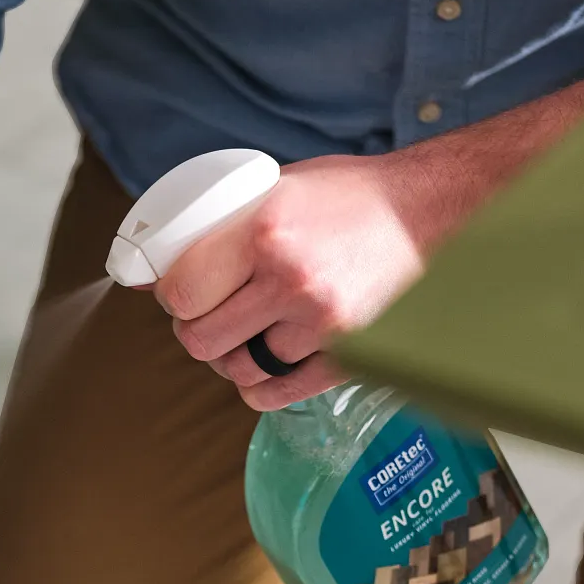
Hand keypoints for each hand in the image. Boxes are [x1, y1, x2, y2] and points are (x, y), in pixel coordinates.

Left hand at [154, 153, 428, 410]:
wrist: (433, 215)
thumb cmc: (352, 198)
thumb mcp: (279, 189)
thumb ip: (219, 228)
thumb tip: (150, 276)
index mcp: (267, 230)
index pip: (182, 291)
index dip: (170, 297)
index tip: (177, 292)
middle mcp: (292, 280)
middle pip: (201, 339)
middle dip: (195, 329)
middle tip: (207, 313)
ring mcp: (321, 325)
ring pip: (237, 370)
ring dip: (229, 357)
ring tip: (243, 333)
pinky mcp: (346, 357)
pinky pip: (274, 394)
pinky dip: (259, 386)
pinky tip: (265, 363)